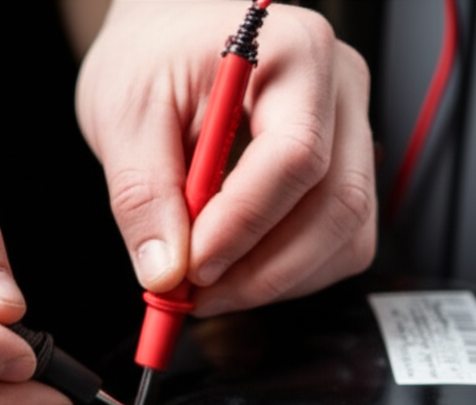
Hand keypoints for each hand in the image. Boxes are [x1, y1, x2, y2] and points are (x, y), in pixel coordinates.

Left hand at [75, 0, 376, 316]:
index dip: (244, 225)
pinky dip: (290, 273)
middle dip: (264, 270)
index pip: (295, 156)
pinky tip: (239, 268)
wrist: (170, 38)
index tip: (190, 267)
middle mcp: (340, 90)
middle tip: (196, 295)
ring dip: (278, 280)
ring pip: (346, 234)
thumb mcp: (124, 111)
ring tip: (210, 285)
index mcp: (295, 52)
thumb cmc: (153, 55)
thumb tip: (165, 270)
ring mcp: (352, 133)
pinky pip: (341, 243)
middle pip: (336, 204)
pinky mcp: (345, 171)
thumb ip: (142, 192)